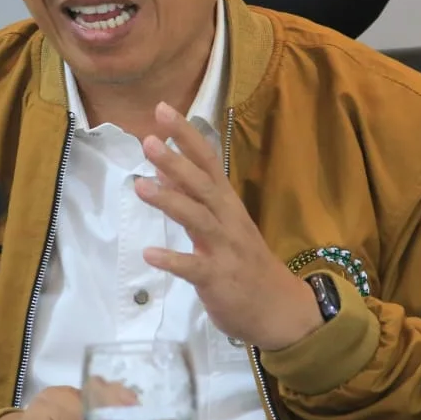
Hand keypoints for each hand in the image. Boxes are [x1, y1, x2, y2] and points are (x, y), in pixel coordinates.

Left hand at [134, 102, 324, 350]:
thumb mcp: (221, 224)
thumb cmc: (244, 263)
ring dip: (170, 201)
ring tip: (140, 186)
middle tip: (147, 140)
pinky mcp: (219, 279)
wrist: (279, 309)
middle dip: (175, 161)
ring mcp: (225, 249)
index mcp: (227, 204)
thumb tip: (163, 168)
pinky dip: (173, 260)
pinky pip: (194, 267)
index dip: (186, 135)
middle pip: (202, 184)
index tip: (162, 110)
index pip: (207, 160)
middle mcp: (228, 219)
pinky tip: (150, 254)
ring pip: (198, 219)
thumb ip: (194, 197)